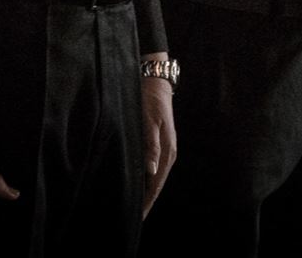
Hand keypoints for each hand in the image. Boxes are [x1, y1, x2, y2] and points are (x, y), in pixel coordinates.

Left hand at [141, 63, 177, 216]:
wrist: (156, 83)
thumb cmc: (150, 101)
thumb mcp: (149, 121)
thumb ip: (150, 145)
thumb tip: (151, 170)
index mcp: (167, 151)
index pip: (156, 184)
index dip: (147, 201)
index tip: (137, 217)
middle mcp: (169, 154)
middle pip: (157, 184)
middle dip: (146, 201)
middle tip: (133, 218)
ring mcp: (166, 150)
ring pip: (156, 178)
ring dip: (147, 191)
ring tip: (135, 206)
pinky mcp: (161, 145)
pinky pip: (154, 169)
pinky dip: (147, 180)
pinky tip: (139, 184)